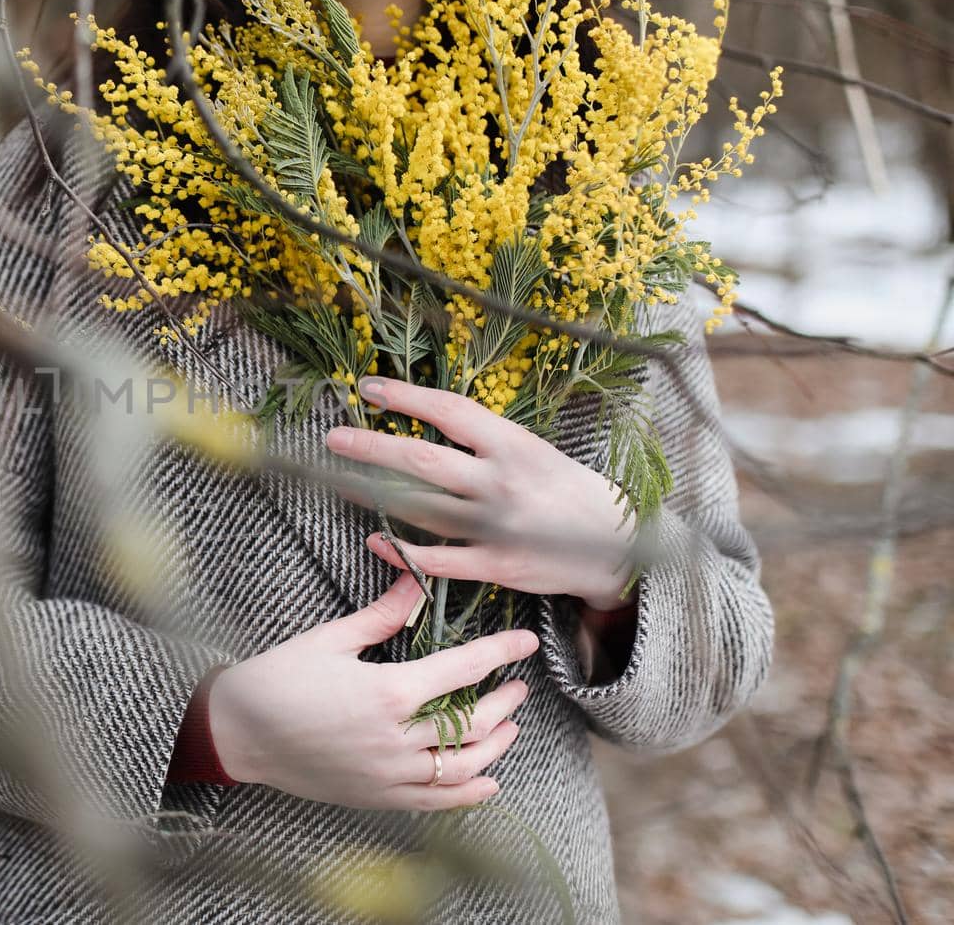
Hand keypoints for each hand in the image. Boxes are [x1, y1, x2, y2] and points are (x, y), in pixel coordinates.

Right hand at [206, 571, 537, 810]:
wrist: (238, 732)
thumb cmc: (278, 679)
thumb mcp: (331, 639)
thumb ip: (383, 615)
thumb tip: (416, 581)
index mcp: (386, 692)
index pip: (461, 669)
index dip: (498, 653)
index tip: (524, 642)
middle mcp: (394, 739)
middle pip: (471, 723)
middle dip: (502, 701)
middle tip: (517, 686)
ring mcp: (387, 774)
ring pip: (461, 767)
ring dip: (494, 746)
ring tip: (508, 727)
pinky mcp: (375, 797)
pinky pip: (434, 802)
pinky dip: (468, 794)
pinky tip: (488, 781)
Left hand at [324, 376, 637, 611]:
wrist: (620, 546)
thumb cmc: (569, 489)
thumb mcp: (535, 450)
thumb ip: (487, 440)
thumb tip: (430, 418)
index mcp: (514, 445)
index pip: (450, 411)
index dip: (406, 397)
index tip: (369, 388)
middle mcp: (502, 482)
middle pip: (423, 461)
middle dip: (372, 447)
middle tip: (334, 437)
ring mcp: (497, 526)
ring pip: (421, 508)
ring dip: (374, 494)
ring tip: (340, 480)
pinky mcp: (496, 566)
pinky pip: (438, 559)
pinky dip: (402, 550)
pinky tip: (375, 538)